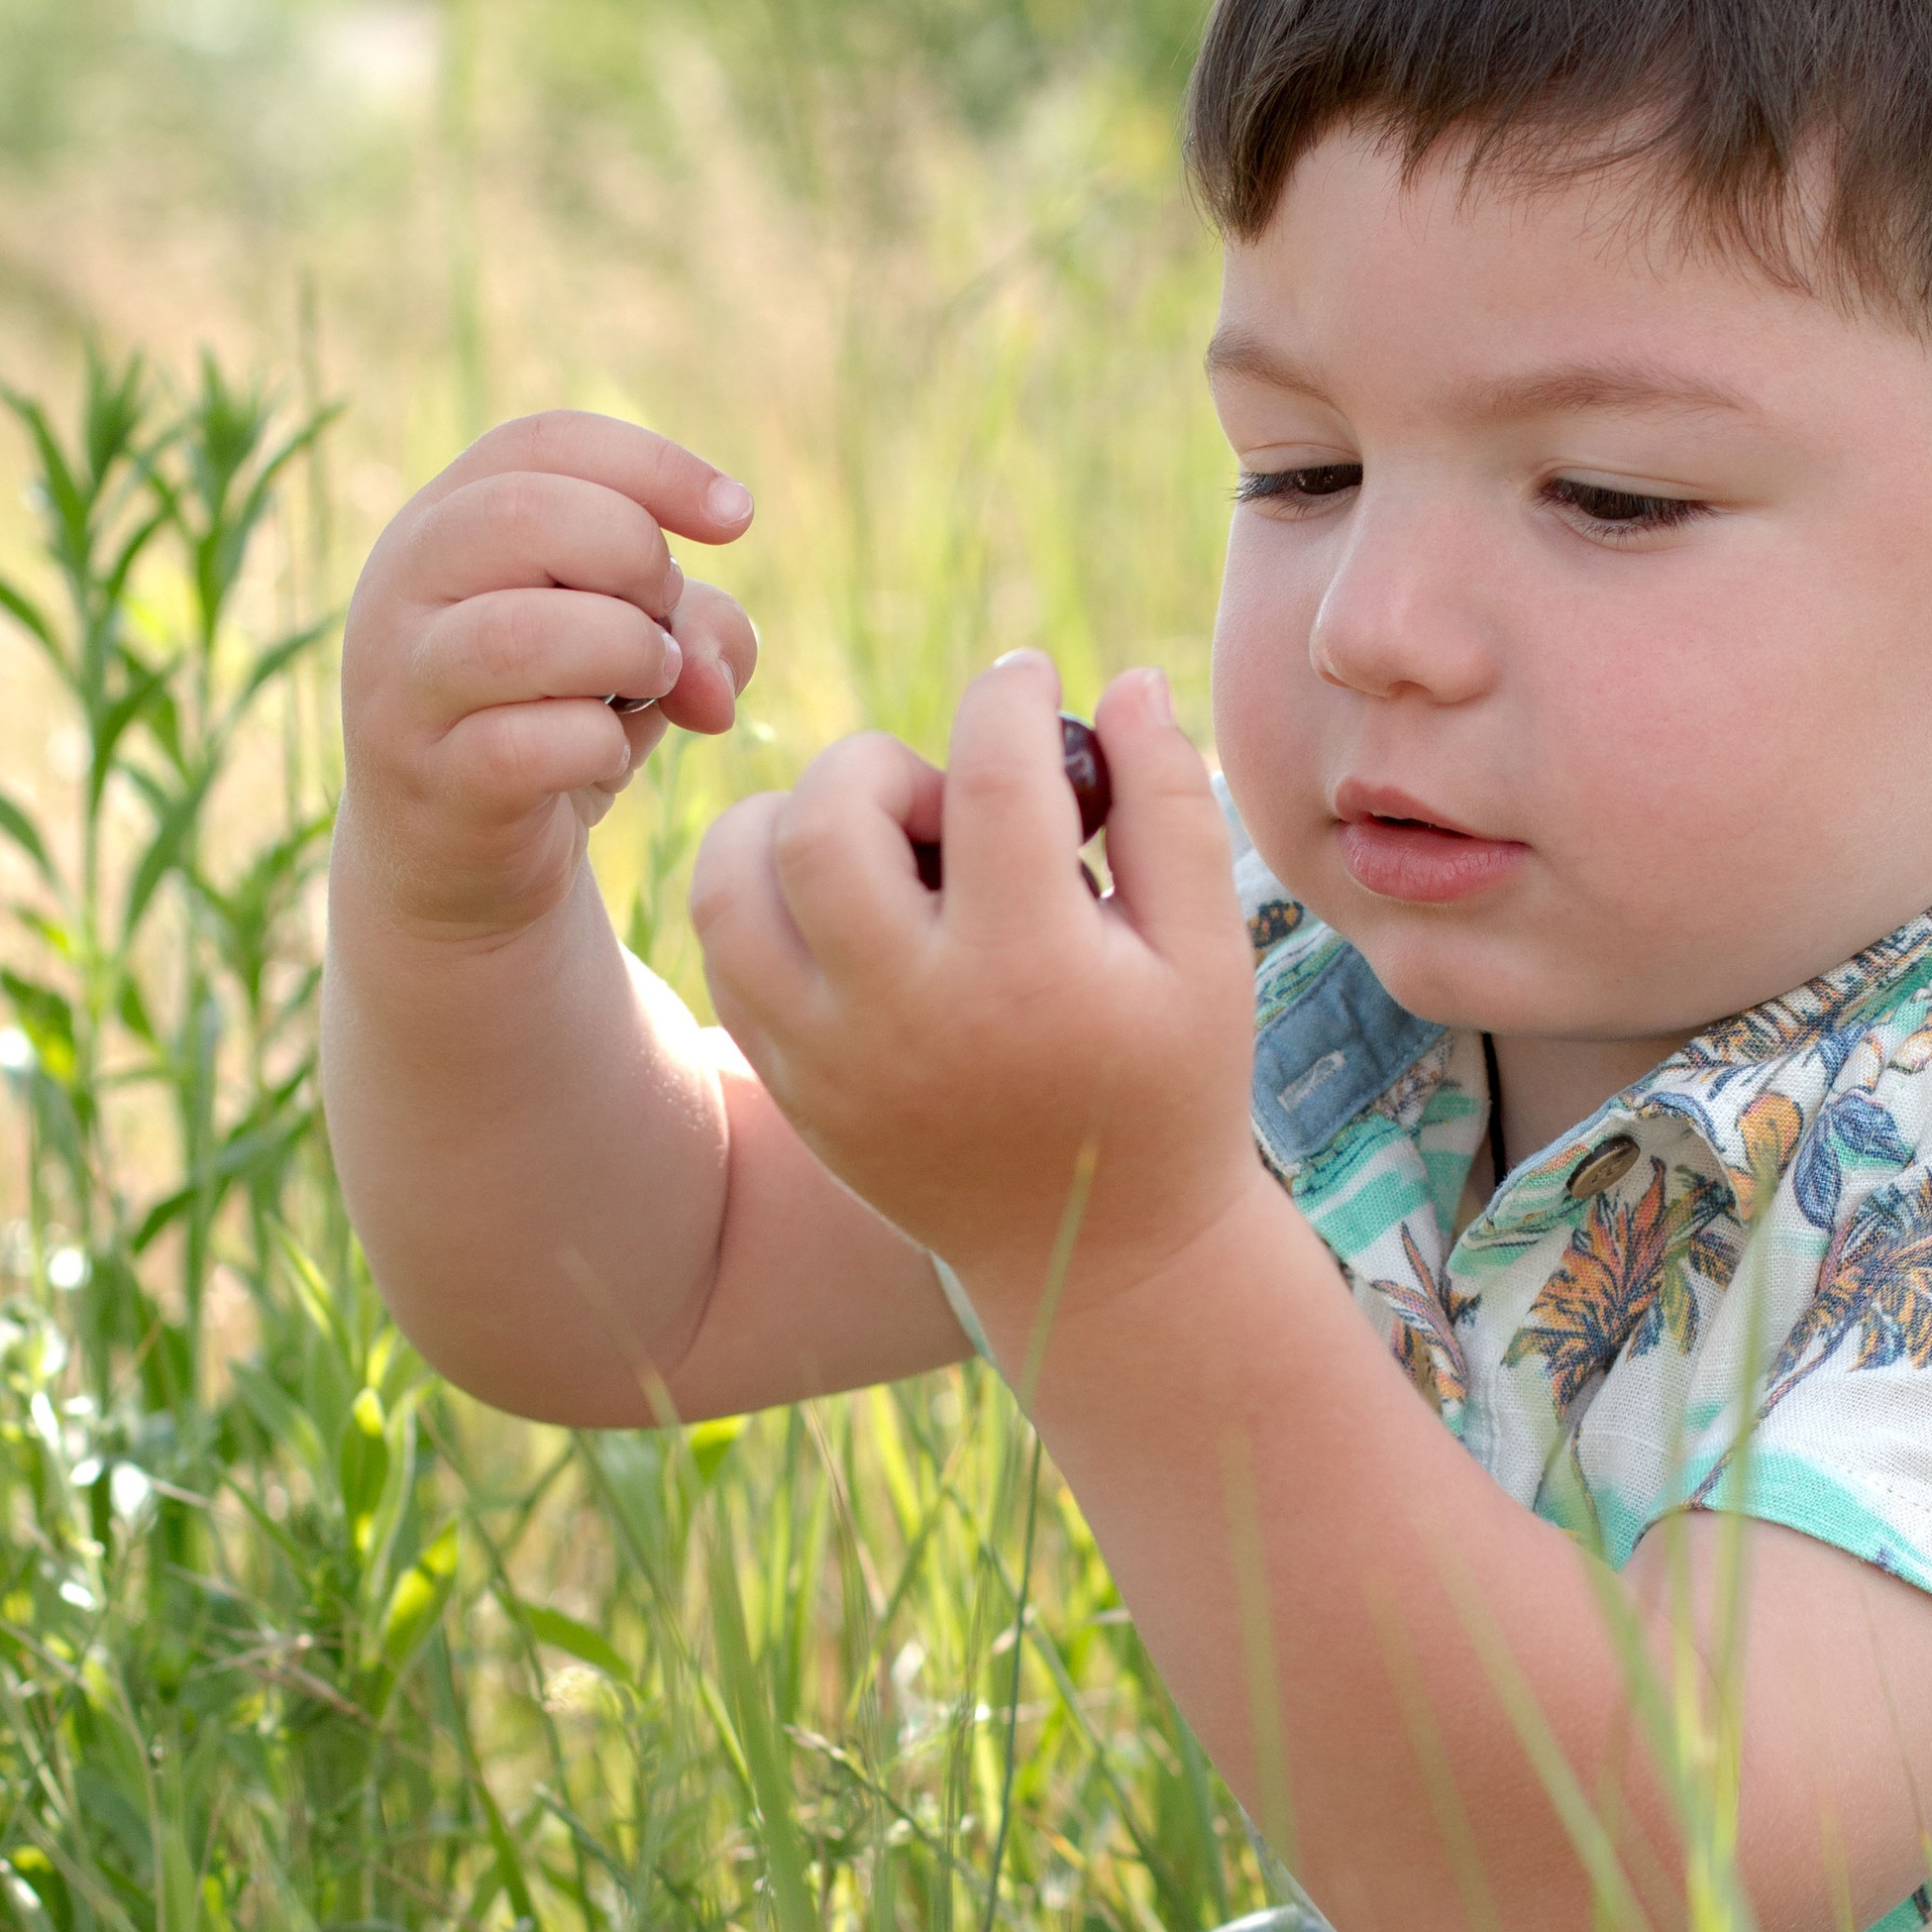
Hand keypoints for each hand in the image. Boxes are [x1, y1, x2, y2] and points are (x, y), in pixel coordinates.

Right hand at [338, 412, 758, 941]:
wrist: (468, 868)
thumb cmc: (555, 725)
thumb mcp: (638, 655)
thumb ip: (696, 627)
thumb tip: (706, 674)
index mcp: (443, 521)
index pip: (542, 442)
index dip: (654, 466)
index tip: (737, 520)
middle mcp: (400, 587)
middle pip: (525, 512)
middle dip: (636, 559)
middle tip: (663, 623)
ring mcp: (401, 687)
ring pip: (520, 632)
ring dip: (626, 651)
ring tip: (652, 685)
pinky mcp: (429, 782)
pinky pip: (526, 745)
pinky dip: (598, 744)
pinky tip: (605, 755)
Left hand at [689, 654, 1260, 1334]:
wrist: (1096, 1251)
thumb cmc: (1167, 1080)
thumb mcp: (1206, 952)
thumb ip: (1168, 808)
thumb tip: (1124, 682)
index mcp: (1032, 973)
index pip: (992, 776)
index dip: (1010, 696)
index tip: (1026, 680)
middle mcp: (912, 1015)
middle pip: (831, 814)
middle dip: (889, 763)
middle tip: (953, 806)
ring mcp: (831, 1057)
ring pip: (737, 873)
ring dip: (797, 818)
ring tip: (880, 850)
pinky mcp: (789, 1081)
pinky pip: (725, 942)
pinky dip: (766, 889)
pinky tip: (848, 906)